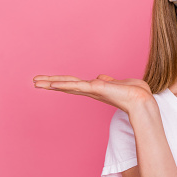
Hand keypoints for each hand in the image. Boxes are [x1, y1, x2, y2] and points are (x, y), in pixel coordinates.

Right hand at [33, 74, 153, 112]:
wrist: (142, 100)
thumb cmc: (134, 92)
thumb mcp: (118, 83)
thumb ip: (106, 81)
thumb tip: (98, 77)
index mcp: (95, 88)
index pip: (74, 84)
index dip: (61, 82)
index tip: (47, 81)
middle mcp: (91, 90)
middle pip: (67, 85)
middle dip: (50, 83)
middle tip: (34, 82)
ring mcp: (93, 90)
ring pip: (69, 85)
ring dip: (53, 83)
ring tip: (37, 82)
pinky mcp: (97, 88)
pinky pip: (78, 86)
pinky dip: (65, 85)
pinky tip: (54, 84)